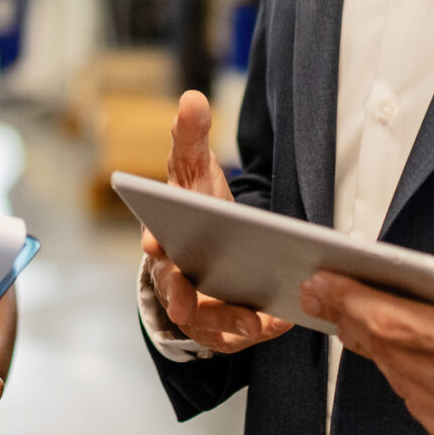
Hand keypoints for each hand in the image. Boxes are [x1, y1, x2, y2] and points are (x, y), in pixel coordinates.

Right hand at [140, 92, 291, 353]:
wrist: (206, 248)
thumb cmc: (195, 207)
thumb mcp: (193, 171)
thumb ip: (189, 137)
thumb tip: (192, 98)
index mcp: (162, 240)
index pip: (153, 243)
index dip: (153, 246)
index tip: (153, 245)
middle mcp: (172, 279)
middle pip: (173, 290)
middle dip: (179, 297)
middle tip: (185, 304)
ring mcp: (195, 308)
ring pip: (205, 323)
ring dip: (226, 322)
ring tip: (255, 321)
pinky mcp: (220, 329)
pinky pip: (235, 337)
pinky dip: (256, 332)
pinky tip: (280, 323)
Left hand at [298, 242, 433, 434]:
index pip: (395, 322)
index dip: (350, 299)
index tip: (321, 281)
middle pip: (387, 351)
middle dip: (349, 317)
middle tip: (322, 292)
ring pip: (397, 379)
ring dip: (376, 348)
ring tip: (360, 316)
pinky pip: (416, 405)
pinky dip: (405, 377)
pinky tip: (406, 353)